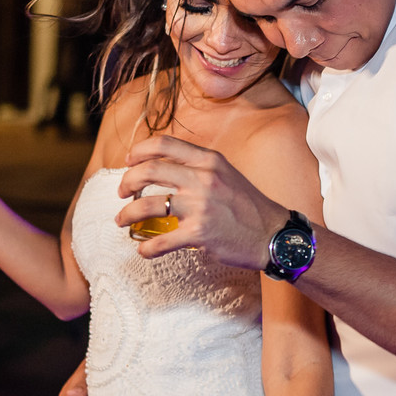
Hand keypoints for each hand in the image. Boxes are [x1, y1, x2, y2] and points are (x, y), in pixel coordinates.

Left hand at [115, 135, 287, 267]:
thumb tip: (164, 166)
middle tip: (122, 193)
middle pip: (148, 171)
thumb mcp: (226, 174)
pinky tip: (144, 251)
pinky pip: (161, 242)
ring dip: (127, 214)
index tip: (128, 162)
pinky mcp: (200, 234)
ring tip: (122, 220)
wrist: (273, 235)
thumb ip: (198, 167)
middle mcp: (203, 179)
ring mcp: (200, 207)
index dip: (139, 152)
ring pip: (147, 205)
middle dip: (127, 182)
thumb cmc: (247, 206)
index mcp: (208, 160)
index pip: (163, 144)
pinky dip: (147, 249)